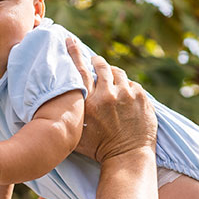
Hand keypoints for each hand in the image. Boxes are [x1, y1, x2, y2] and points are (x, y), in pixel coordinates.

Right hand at [65, 38, 156, 163]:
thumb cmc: (98, 149)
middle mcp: (109, 94)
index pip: (80, 70)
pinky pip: (132, 84)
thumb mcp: (75, 133)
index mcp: (90, 102)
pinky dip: (126, 87)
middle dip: (97, 62)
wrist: (128, 157)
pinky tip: (123, 96)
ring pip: (118, 74)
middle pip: (102, 67)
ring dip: (113, 75)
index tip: (70, 41)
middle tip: (95, 61)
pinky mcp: (142, 97)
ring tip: (111, 81)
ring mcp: (127, 95)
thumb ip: (67, 116)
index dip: (74, 53)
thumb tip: (55, 105)